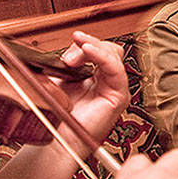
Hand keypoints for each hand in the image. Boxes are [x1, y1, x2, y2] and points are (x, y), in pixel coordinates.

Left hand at [55, 31, 129, 147]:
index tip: (73, 38)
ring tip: (72, 59)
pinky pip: (116, 70)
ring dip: (92, 49)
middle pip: (109, 49)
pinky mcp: (119, 97)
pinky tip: (88, 50)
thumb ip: (67, 63)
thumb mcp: (59, 80)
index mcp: (95, 78)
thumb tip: (71, 46)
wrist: (58, 140)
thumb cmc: (58, 116)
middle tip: (68, 57)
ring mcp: (115, 89)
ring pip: (114, 55)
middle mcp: (107, 82)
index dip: (86, 42)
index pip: (99, 50)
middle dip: (89, 45)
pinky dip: (102, 56)